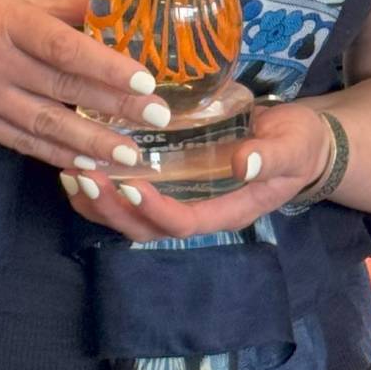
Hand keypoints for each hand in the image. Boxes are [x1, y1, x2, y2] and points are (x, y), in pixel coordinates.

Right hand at [0, 0, 164, 173]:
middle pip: (63, 88)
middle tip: (160, 119)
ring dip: (92, 143)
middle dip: (115, 107)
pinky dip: (57, 155)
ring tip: (132, 156)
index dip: (107, 67)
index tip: (146, 81)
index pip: (64, 48)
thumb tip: (113, 5)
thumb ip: (60, 3)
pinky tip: (87, 165)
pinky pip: (21, 142)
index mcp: (4, 20)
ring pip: (45, 124)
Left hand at [57, 98, 333, 241]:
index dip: (154, 210)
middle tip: (85, 177)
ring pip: (132, 220)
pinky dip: (102, 192)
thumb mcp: (293, 146)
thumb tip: (242, 164)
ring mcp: (183, 201)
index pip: (183, 223)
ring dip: (99, 205)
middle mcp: (200, 212)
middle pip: (147, 229)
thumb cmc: (298, 143)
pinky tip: (80, 169)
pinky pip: (130, 200)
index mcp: (228, 211)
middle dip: (112, 209)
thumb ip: (270, 157)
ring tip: (72, 175)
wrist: (299, 141)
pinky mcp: (171, 185)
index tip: (131, 185)